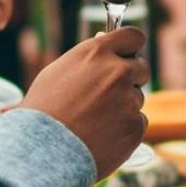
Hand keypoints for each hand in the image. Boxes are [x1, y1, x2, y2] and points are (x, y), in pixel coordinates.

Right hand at [20, 28, 151, 177]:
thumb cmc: (43, 111)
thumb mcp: (59, 72)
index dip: (131, 48)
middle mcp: (118, 72)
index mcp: (97, 52)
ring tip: (94, 121)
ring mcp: (129, 100)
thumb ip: (88, 59)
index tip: (128, 56)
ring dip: (124, 106)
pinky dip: (125, 129)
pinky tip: (102, 136)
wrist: (44, 150)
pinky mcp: (135, 126)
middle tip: (110, 94)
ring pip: (137, 98)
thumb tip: (104, 44)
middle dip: (131, 78)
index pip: (133, 36)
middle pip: (142, 68)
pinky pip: (138, 123)